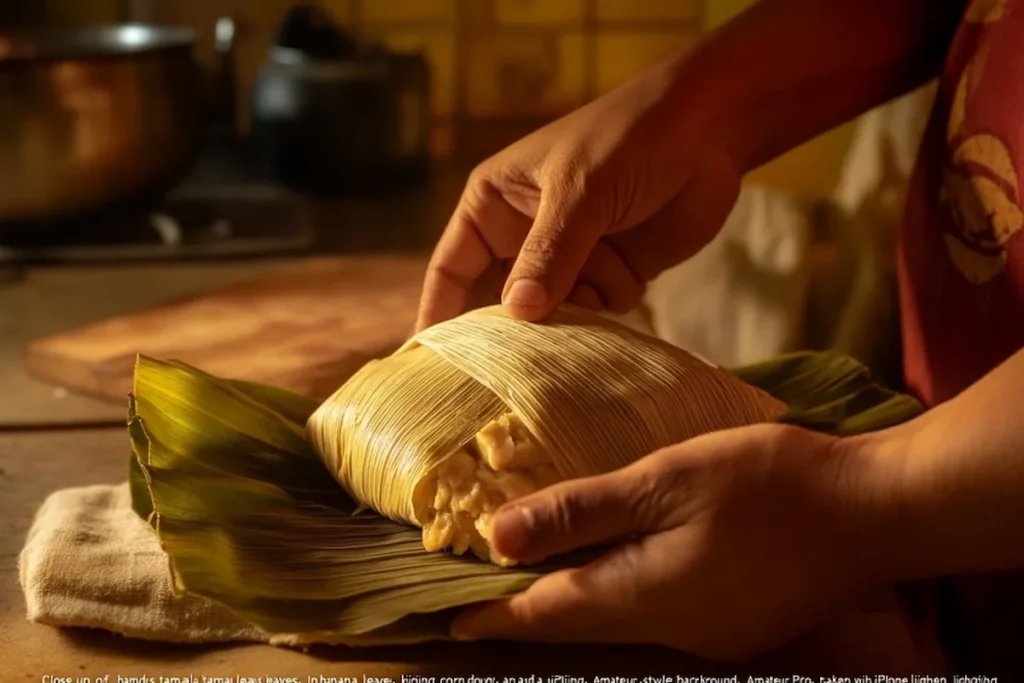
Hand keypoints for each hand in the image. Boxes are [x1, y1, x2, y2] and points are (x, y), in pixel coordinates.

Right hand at [415, 53, 741, 330]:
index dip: (439, 316)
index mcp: (494, 205)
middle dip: (516, 324)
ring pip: (553, 314)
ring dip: (579, 304)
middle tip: (520, 356)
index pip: (450, 269)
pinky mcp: (612, 270)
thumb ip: (548, 254)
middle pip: (499, 303)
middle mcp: (524, 235)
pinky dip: (614, 298)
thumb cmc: (629, 140)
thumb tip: (516, 313)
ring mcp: (569, 255)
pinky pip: (597, 311)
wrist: (711, 129)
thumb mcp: (580, 191)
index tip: (432, 366)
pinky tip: (633, 266)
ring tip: (605, 263)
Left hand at [450, 424, 904, 661]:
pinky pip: (652, 618)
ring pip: (614, 623)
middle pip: (576, 625)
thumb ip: (581, 510)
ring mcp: (707, 633)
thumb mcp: (665, 481)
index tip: (447, 617)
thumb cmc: (768, 484)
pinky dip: (615, 598)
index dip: (492, 613)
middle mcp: (669, 629)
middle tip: (476, 598)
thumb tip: (497, 537)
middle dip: (524, 612)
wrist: (875, 511)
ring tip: (529, 582)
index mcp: (643, 595)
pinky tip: (610, 572)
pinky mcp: (734, 623)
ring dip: (568, 605)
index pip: (545, 613)